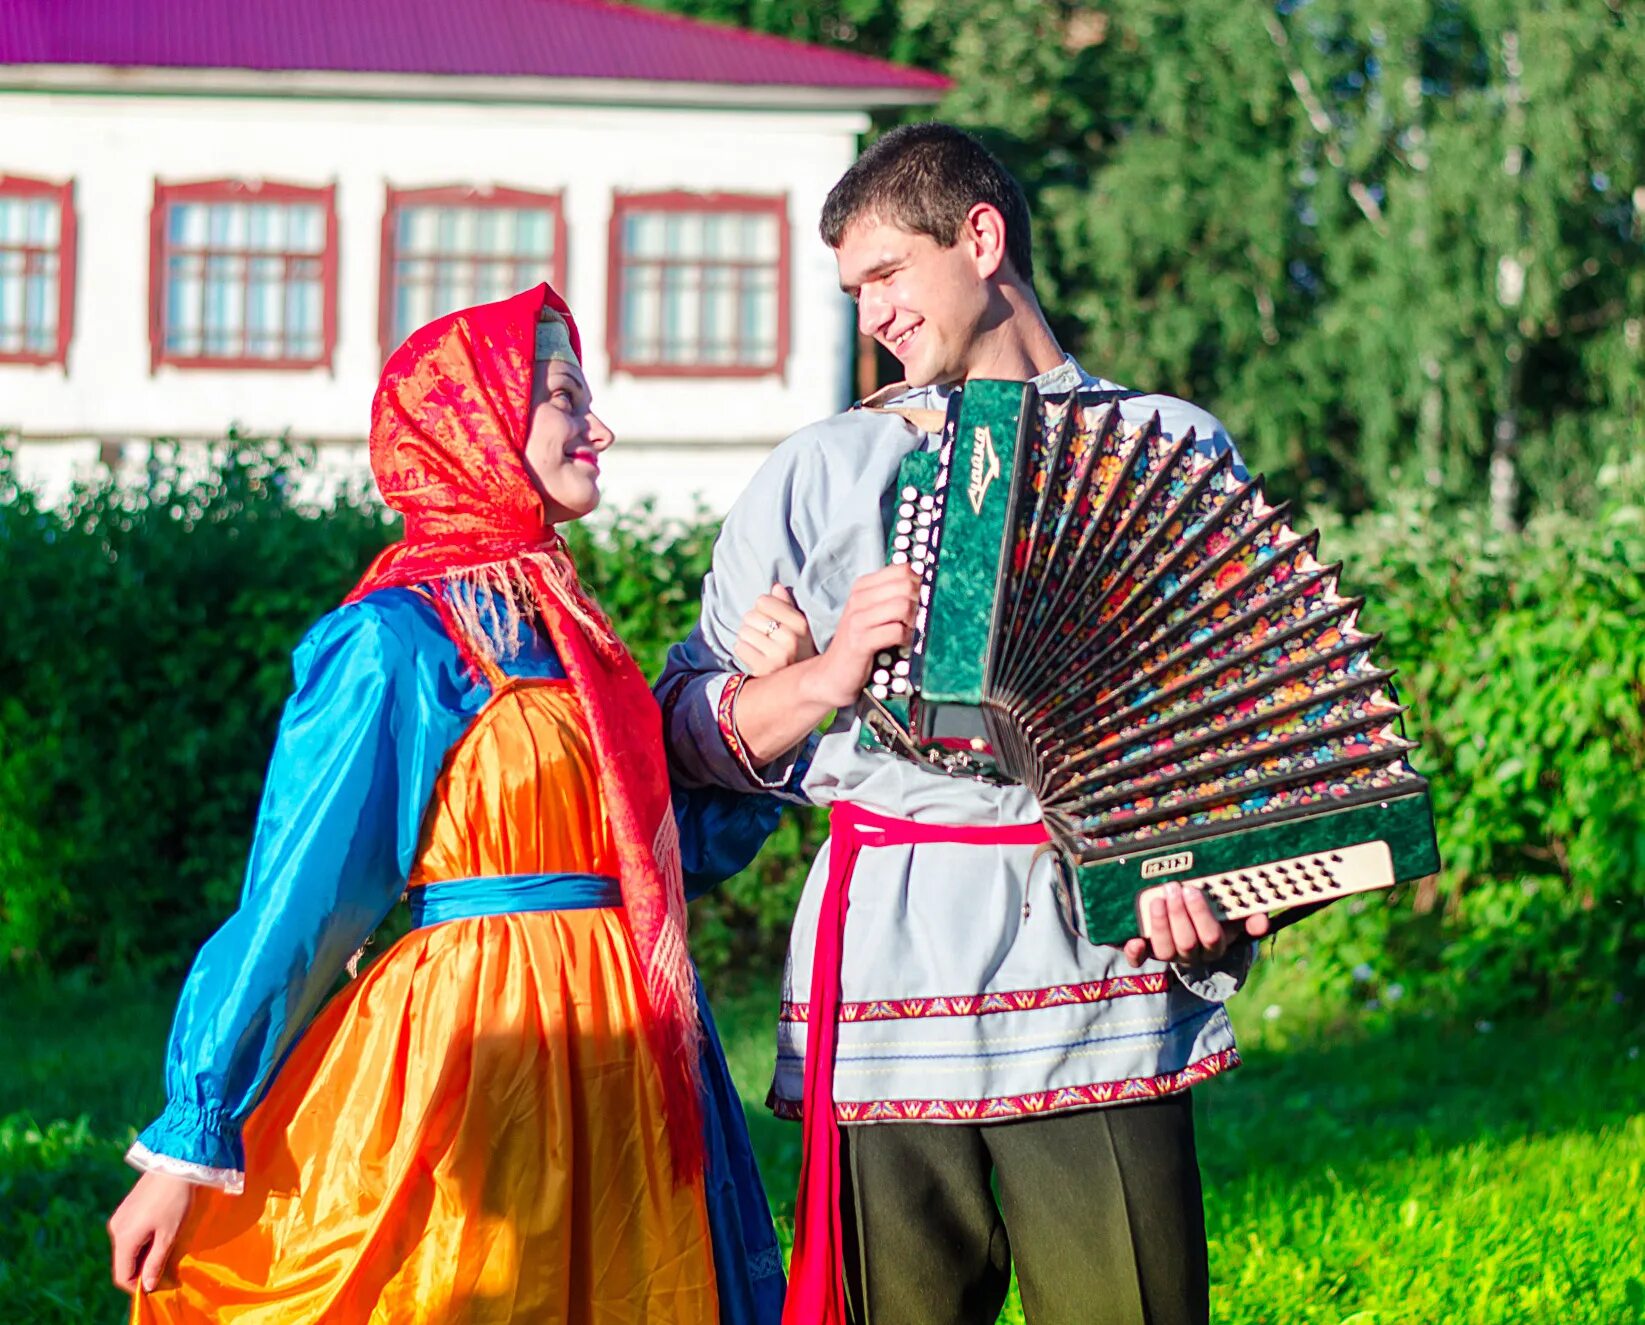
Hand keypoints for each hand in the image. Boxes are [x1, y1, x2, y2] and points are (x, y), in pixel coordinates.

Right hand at [109, 1170, 195, 1293]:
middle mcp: (116, 1229)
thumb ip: (156, 1262)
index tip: (157, 1284)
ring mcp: (119, 1218)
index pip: (122, 1275)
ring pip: (127, 1248)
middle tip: (166, 1267)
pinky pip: (130, 1234)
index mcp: (124, 1239)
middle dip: (142, 1269)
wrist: (176, 1163)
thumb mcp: (169, 1235)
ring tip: (166, 1249)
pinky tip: (160, 1234)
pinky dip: (142, 1242)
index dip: (137, 1285)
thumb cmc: (175, 1201)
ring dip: (143, 1255)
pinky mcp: (126, 1209)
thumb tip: (148, 1286)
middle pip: (124, 1262)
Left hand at [735, 584, 817, 676]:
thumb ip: (787, 605)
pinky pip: (740, 647)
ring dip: (747, 638)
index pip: (764, 600)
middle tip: (763, 635)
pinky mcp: (763, 669)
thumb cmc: (797, 648)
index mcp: (801, 624)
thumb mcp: (799, 626)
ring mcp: (778, 655)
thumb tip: (776, 586)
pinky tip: (754, 655)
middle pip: (750, 615)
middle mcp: (791, 639)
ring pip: (743, 632)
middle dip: (752, 623)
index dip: (763, 608)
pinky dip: (743, 650)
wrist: (802, 683)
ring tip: (759, 646)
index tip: (771, 619)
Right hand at [804, 565, 919, 708]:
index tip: (923, 600)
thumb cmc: (860, 643)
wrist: (833, 674)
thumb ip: (893, 597)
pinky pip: (896, 631)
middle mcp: (858, 598)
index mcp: (863, 587)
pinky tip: (903, 645)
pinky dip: (906, 639)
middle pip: (906, 585)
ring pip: (903, 606)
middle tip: (920, 620)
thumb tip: (927, 586)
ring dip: (914, 622)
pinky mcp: (860, 641)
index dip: (920, 583)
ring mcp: (857, 619)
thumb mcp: (873, 614)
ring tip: (911, 633)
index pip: (903, 569)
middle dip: (921, 602)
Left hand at [1123, 883, 1270, 966]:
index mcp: (1215, 945)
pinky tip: (1132, 941)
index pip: (1211, 937)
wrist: (1191, 925)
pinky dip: (1135, 952)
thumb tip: (1261, 921)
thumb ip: (1249, 916)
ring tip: (1157, 900)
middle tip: (1173, 888)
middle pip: (1186, 943)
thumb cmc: (1214, 913)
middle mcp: (1192, 954)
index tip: (1192, 890)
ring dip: (1160, 925)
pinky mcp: (1148, 953)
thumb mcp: (1234, 914)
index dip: (1201, 916)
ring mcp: (1169, 954)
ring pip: (1165, 950)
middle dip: (1179, 915)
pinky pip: (1140, 960)